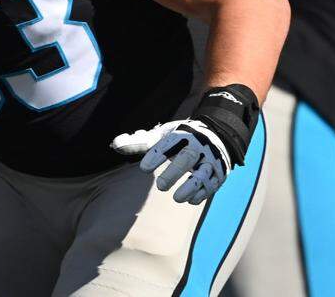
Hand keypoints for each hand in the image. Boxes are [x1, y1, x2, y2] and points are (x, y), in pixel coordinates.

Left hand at [112, 119, 230, 203]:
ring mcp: (210, 161)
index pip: (167, 145)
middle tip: (160, 186)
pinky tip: (190, 200)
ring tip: (177, 198)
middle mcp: (196, 146)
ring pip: (202, 174)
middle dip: (175, 172)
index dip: (156, 156)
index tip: (144, 169)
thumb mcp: (161, 136)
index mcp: (180, 135)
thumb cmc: (180, 138)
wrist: (216, 135)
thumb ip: (139, 142)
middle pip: (187, 158)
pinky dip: (202, 193)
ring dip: (190, 187)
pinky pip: (212, 185)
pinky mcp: (218, 174)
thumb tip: (115, 144)